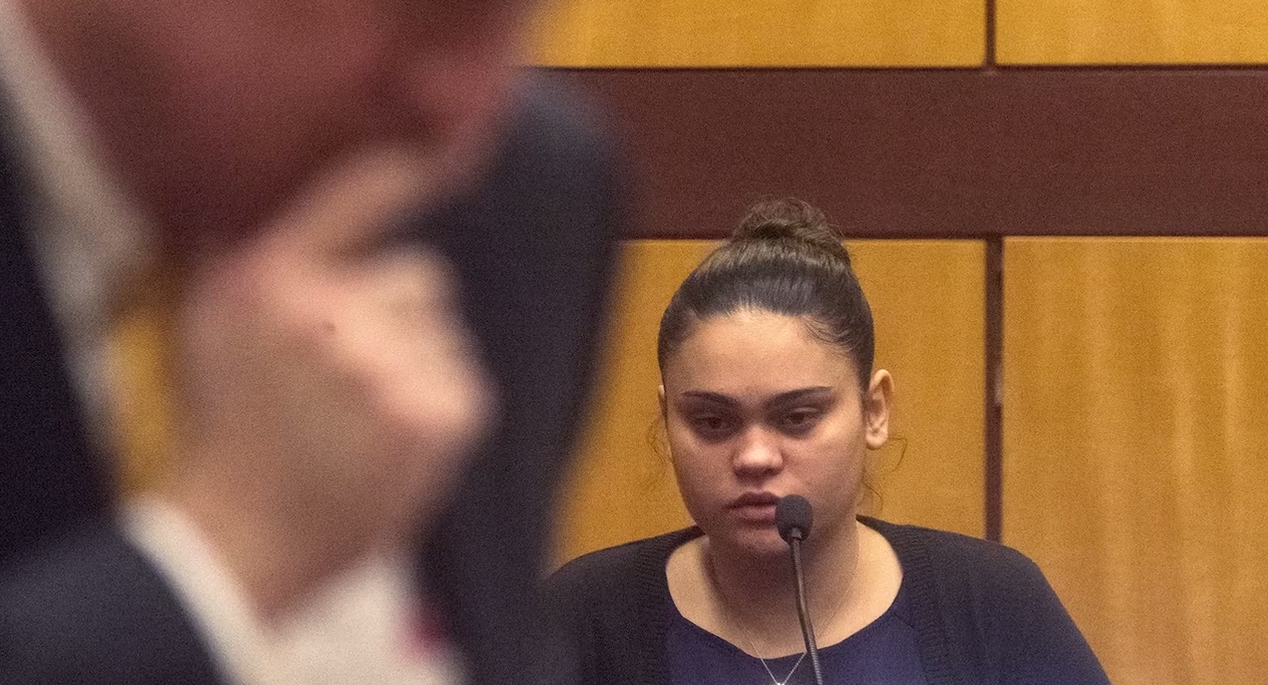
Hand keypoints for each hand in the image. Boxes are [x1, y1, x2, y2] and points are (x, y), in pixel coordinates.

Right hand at [166, 149, 493, 616]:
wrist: (244, 539)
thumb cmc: (225, 429)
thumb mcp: (206, 326)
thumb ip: (244, 252)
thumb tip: (281, 186)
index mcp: (272, 281)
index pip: (358, 194)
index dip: (404, 170)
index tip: (434, 154)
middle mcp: (333, 314)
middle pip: (421, 277)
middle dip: (395, 316)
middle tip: (345, 376)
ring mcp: (390, 367)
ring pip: (442, 335)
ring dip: (416, 366)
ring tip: (361, 417)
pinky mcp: (438, 416)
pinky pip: (464, 381)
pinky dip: (439, 409)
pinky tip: (391, 442)